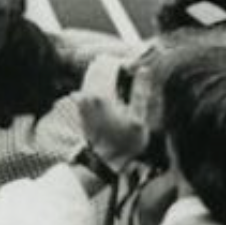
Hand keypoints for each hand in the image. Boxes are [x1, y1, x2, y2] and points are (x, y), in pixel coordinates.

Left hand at [78, 55, 149, 170]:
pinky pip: (90, 81)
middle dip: (117, 64)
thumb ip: (141, 92)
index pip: (111, 62)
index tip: (138, 71)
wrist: (103, 162)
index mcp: (102, 94)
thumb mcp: (139, 119)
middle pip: (100, 62)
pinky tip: (116, 92)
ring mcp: (82, 97)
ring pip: (93, 70)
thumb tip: (143, 70)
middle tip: (132, 75)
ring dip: (109, 71)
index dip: (127, 63)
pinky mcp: (81, 103)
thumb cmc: (124, 143)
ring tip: (125, 84)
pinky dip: (103, 80)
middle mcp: (88, 92)